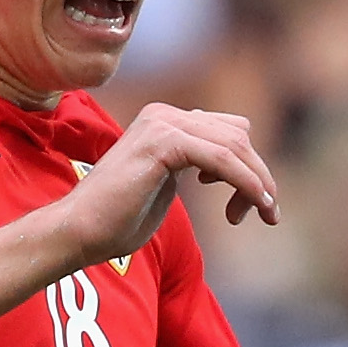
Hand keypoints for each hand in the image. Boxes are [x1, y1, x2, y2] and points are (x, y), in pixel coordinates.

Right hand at [58, 104, 279, 267]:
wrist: (79, 232)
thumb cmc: (118, 220)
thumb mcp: (165, 187)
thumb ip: (193, 169)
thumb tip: (225, 171)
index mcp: (165, 121)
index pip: (229, 132)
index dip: (249, 168)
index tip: (251, 206)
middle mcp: (164, 115)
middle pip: (238, 136)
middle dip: (259, 175)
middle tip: (268, 214)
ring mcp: (162, 124)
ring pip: (235, 145)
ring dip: (259, 182)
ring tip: (265, 214)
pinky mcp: (163, 142)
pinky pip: (221, 159)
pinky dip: (246, 182)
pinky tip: (255, 204)